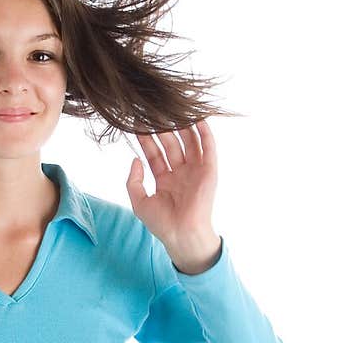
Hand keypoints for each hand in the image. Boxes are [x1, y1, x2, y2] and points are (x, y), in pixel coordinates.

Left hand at [125, 119, 221, 271]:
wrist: (182, 235)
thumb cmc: (162, 223)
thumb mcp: (139, 202)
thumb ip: (133, 181)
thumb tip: (135, 159)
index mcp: (165, 179)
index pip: (154, 154)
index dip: (146, 139)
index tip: (137, 123)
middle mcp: (180, 172)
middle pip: (170, 144)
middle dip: (162, 128)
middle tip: (153, 110)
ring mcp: (195, 171)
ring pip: (188, 142)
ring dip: (182, 125)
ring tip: (173, 107)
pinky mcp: (209, 171)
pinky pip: (208, 148)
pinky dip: (204, 133)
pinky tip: (197, 118)